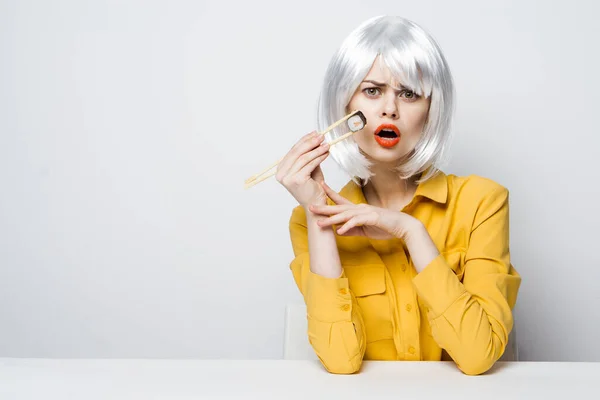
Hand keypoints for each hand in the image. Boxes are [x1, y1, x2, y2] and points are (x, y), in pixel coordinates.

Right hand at [275, 131, 329, 206]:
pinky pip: (309, 164)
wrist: (316, 206)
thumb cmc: (313, 188)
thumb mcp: (310, 169)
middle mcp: (281, 174)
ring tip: (327, 144)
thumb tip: (316, 138)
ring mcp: (287, 178)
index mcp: (281, 170)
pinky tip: (326, 153)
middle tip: (322, 136)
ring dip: (316, 149)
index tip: (315, 133)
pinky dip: (319, 157)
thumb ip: (310, 156)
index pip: (293, 151)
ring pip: (304, 158)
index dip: (304, 140)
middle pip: (297, 153)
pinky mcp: (296, 180)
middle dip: (310, 143)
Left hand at [308, 182, 422, 240]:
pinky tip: (339, 232)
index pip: (341, 200)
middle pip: (339, 207)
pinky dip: (348, 227)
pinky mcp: (373, 218)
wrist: (403, 226)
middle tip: (310, 207)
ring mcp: (366, 212)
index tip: (319, 188)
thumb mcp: (365, 230)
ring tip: (319, 223)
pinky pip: (357, 222)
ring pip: (345, 215)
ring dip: (331, 219)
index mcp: (358, 209)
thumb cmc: (386, 227)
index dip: (330, 194)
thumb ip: (352, 229)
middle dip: (324, 208)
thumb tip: (339, 231)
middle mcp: (360, 208)